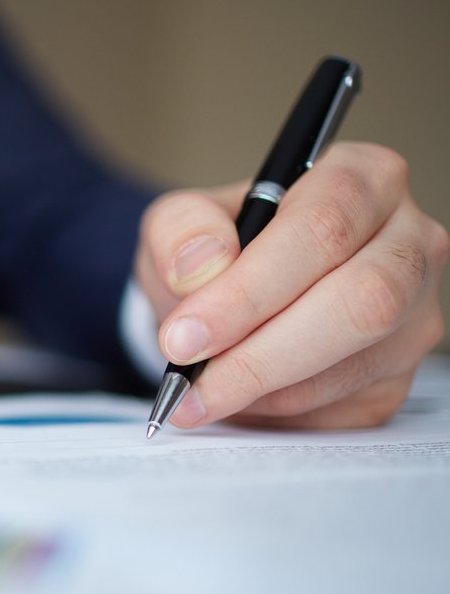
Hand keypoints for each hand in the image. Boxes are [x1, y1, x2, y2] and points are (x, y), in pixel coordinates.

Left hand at [134, 141, 448, 428]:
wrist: (230, 300)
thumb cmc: (218, 250)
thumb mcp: (180, 222)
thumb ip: (181, 229)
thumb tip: (202, 266)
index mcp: (362, 180)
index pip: (321, 230)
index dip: (248, 291)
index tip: (185, 336)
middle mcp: (407, 242)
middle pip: (359, 303)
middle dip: (260, 355)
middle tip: (189, 384)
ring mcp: (413, 313)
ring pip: (352, 364)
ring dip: (262, 391)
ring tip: (200, 391)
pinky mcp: (398, 376)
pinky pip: (342, 409)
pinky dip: (277, 413)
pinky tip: (240, 398)